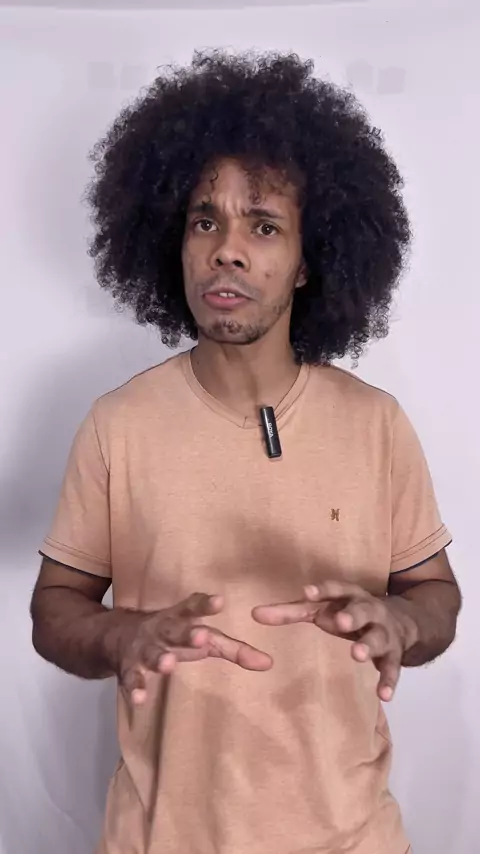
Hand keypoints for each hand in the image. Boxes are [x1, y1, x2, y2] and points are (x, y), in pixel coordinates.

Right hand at [105, 593, 272, 704]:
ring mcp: (143, 648)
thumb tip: (269, 663)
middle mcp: (161, 629)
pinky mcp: (128, 668)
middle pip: (175, 630)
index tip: (220, 601)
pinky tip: (139, 700)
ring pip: (151, 653)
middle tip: (202, 635)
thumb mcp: (201, 638)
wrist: (115, 635)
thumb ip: (234, 649)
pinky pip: (131, 679)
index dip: (206, 604)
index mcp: (179, 618)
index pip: (194, 607)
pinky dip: (134, 688)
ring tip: (167, 665)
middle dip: (187, 633)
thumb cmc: (172, 636)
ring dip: (159, 659)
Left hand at [252, 581, 417, 701]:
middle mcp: (370, 610)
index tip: (307, 592)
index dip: (323, 590)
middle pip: (363, 610)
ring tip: (357, 655)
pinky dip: (389, 681)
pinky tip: (383, 696)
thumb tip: (254, 614)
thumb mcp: (324, 608)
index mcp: (350, 596)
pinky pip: (393, 668)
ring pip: (378, 638)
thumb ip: (291, 611)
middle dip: (353, 615)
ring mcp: (384, 632)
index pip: (337, 589)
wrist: (403, 620)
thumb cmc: (349, 612)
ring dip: (368, 646)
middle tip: (342, 622)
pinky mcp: (394, 655)